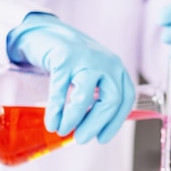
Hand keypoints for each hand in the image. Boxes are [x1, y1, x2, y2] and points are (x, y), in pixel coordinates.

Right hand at [6, 12, 134, 143]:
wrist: (44, 31)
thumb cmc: (69, 60)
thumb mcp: (92, 74)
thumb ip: (97, 96)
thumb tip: (91, 130)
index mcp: (116, 69)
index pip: (126, 99)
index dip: (115, 122)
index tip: (102, 139)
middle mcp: (106, 62)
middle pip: (110, 100)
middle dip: (95, 124)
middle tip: (81, 139)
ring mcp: (84, 59)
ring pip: (85, 97)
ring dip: (74, 119)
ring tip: (63, 131)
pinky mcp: (63, 58)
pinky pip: (60, 90)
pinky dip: (56, 110)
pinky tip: (51, 123)